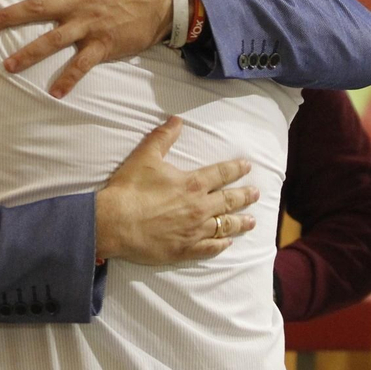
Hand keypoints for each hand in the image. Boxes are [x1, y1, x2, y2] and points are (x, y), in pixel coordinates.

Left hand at [0, 0, 173, 97]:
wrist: (159, 1)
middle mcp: (75, 4)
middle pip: (34, 9)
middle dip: (6, 17)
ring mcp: (88, 25)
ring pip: (52, 39)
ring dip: (28, 53)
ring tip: (7, 65)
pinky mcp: (102, 44)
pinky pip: (82, 63)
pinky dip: (69, 78)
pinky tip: (56, 92)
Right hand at [94, 117, 257, 264]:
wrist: (114, 223)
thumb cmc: (129, 189)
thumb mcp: (145, 156)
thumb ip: (163, 137)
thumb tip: (177, 120)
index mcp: (192, 184)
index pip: (221, 174)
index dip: (236, 169)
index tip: (247, 167)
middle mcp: (199, 208)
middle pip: (229, 201)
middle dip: (245, 196)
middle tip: (256, 193)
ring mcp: (194, 231)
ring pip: (225, 226)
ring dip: (240, 222)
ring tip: (251, 221)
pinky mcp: (185, 249)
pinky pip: (211, 248)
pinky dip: (222, 244)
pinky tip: (228, 243)